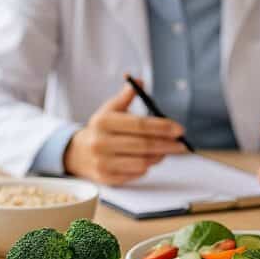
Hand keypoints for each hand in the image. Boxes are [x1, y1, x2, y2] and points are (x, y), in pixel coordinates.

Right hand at [64, 80, 186, 185]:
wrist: (78, 153)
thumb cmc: (102, 129)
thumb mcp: (109, 109)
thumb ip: (125, 96)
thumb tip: (139, 80)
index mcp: (103, 122)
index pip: (139, 124)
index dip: (162, 127)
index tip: (179, 129)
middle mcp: (101, 143)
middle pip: (143, 145)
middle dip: (167, 145)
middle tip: (182, 144)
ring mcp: (102, 162)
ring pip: (142, 162)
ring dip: (159, 156)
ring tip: (167, 150)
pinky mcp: (106, 178)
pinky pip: (135, 174)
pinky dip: (147, 167)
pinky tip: (151, 159)